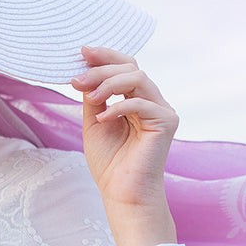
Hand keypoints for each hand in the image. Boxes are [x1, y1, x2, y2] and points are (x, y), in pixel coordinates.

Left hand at [72, 46, 178, 245]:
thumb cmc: (109, 162)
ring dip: (108, 83)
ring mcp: (162, 110)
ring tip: (89, 96)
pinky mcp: (167, 122)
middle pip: (131, 67)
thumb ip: (94, 97)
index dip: (105, 56)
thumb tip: (85, 72)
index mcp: (135, 99)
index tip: (82, 52)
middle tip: (78, 78)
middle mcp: (152, 101)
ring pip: (138, 78)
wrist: (123, 193)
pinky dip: (119, 107)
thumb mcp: (94, 122)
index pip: (125, 66)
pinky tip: (103, 119)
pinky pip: (142, 102)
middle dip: (102, 68)